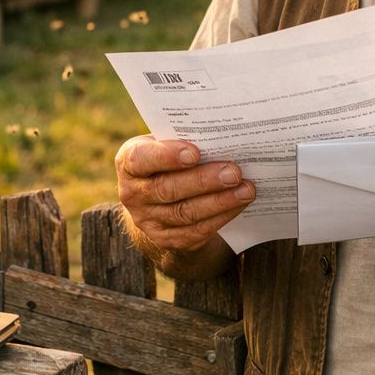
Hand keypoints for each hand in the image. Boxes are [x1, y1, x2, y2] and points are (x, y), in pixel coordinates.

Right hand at [115, 136, 253, 263]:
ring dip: (219, 201)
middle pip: (168, 189)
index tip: (195, 152)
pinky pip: (196, 230)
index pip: (140, 159)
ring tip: (246, 189)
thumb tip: (221, 135)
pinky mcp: (166, 239)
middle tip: (233, 172)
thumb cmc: (167, 158)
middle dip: (204, 181)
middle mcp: (132, 194)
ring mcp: (148, 220)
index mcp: (128, 162)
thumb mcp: (164, 143)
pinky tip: (240, 204)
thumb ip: (182, 139)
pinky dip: (222, 217)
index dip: (167, 156)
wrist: (157, 196)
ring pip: (185, 213)